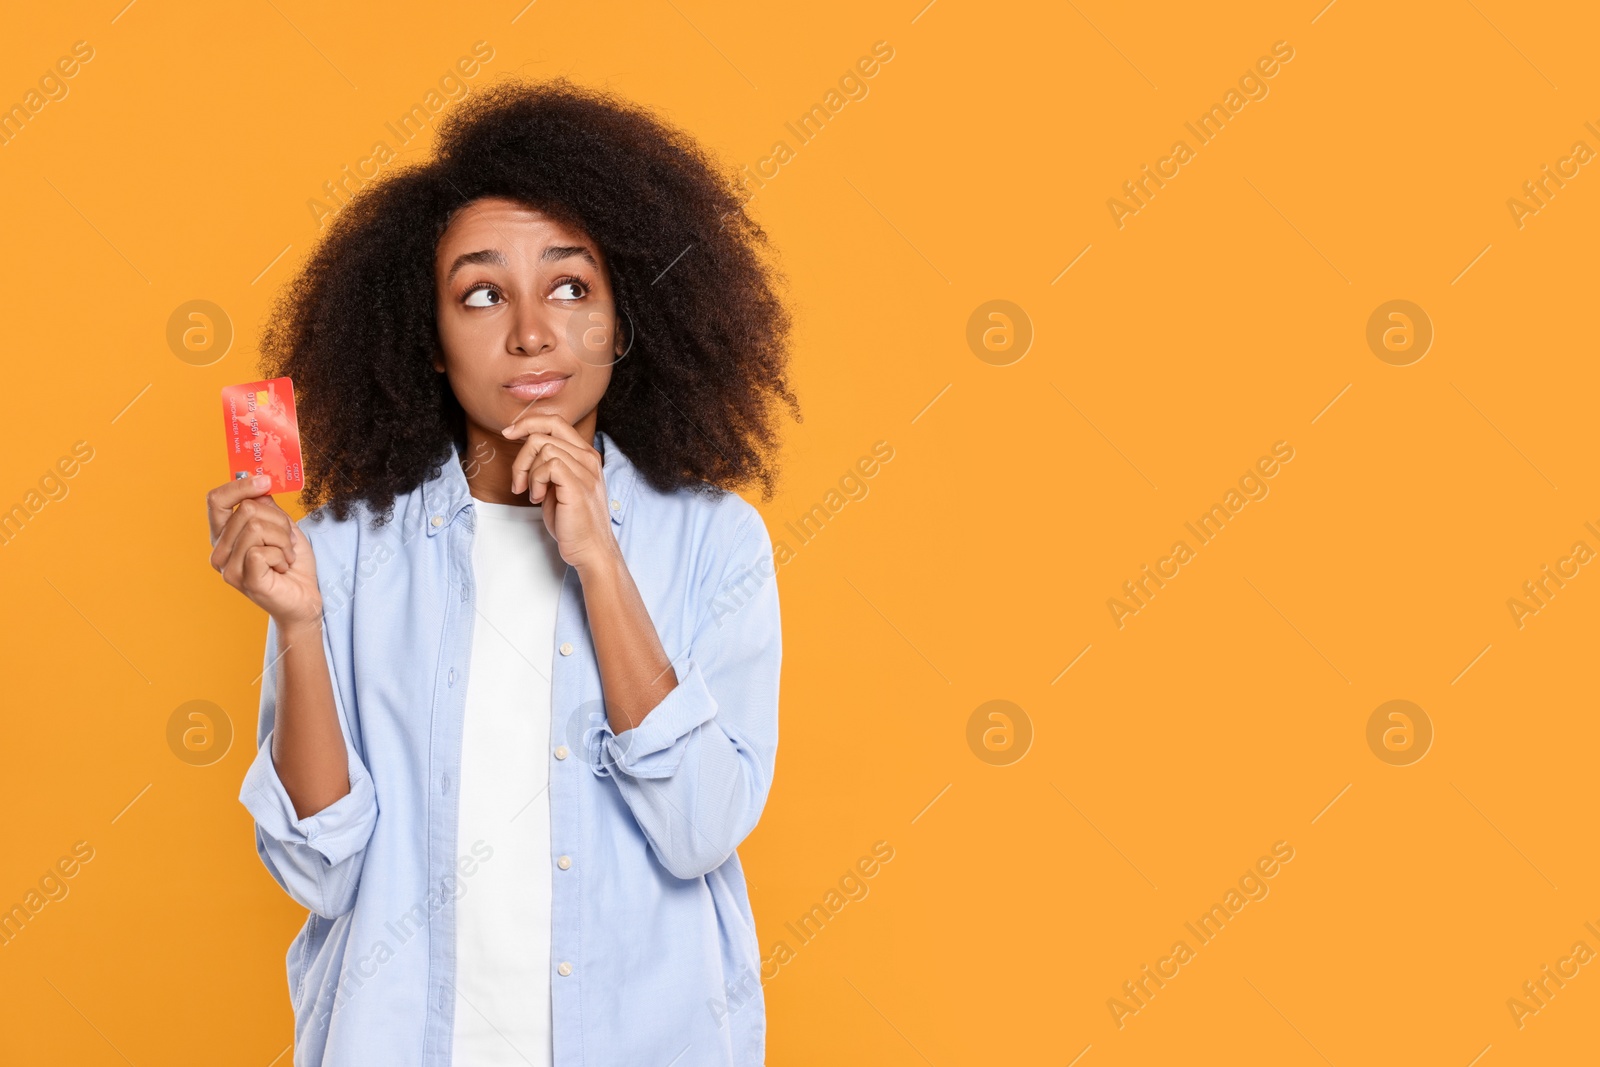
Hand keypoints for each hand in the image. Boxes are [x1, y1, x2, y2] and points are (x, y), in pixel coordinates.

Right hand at [206, 476, 322, 627]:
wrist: (304, 598)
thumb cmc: (291, 564)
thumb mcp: (282, 527)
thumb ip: (266, 507)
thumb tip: (257, 484)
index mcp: (224, 536)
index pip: (216, 500)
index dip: (240, 486)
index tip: (264, 480)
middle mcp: (220, 551)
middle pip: (245, 510)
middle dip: (278, 521)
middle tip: (286, 539)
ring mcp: (228, 568)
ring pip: (256, 528)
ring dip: (282, 539)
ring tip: (285, 555)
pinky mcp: (243, 580)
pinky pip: (262, 551)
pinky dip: (281, 554)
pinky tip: (282, 567)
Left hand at [500, 414, 617, 570]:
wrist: (591, 549)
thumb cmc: (573, 521)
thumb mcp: (559, 485)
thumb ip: (549, 465)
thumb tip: (526, 448)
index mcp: (585, 455)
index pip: (555, 422)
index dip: (528, 423)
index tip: (509, 434)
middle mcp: (588, 458)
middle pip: (544, 431)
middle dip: (521, 453)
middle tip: (517, 479)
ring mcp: (585, 470)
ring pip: (542, 447)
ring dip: (527, 471)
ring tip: (532, 493)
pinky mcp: (577, 485)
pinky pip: (547, 465)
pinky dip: (535, 480)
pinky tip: (538, 498)